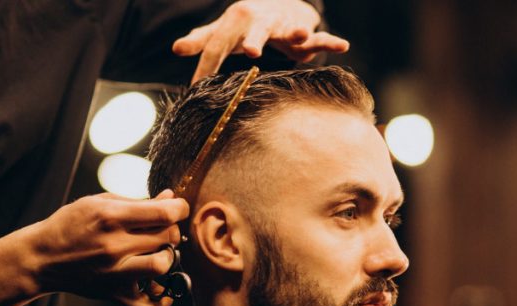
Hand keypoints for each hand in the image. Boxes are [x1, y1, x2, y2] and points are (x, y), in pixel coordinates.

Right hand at [0, 190, 188, 305]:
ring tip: (157, 252)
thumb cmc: (70, 225)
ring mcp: (115, 273)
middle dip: (171, 229)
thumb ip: (137, 201)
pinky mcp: (115, 294)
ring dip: (168, 257)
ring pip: (163, 266)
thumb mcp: (98, 202)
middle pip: (167, 237)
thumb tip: (171, 198)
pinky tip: (161, 288)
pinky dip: (162, 302)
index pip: (164, 213)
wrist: (42, 257)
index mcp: (111, 217)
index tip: (177, 208)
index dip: (179, 208)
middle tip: (160, 229)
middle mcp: (115, 246)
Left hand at [173, 0, 349, 83]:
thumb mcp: (223, 31)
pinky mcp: (304, 32)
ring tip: (299, 36)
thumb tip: (174, 48)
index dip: (206, 64)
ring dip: (295, 33)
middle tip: (251, 52)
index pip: (217, 45)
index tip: (196, 86)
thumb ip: (201, 41)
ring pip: (289, 31)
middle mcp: (260, 22)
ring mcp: (284, 26)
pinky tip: (342, 45)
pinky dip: (330, 41)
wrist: (279, 4)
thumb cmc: (246, 24)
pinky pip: (319, 38)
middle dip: (254, 40)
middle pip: (255, 32)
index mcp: (236, 23)